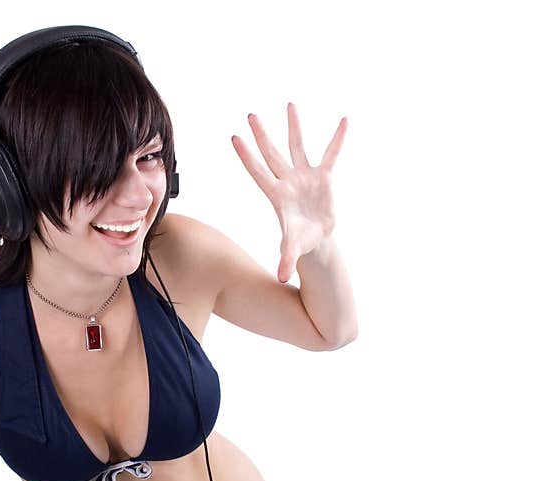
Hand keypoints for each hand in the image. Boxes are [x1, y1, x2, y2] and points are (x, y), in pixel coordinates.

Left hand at [231, 102, 346, 282]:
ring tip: (289, 104)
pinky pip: (331, 154)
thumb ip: (286, 260)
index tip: (235, 137)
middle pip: (272, 154)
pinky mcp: (324, 177)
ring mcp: (305, 176)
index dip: (247, 156)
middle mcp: (288, 180)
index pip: (258, 171)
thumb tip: (281, 277)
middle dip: (261, 135)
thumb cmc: (300, 242)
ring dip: (294, 126)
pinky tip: (344, 121)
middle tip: (250, 115)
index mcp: (277, 195)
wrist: (316, 239)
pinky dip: (337, 139)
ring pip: (297, 146)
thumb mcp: (293, 249)